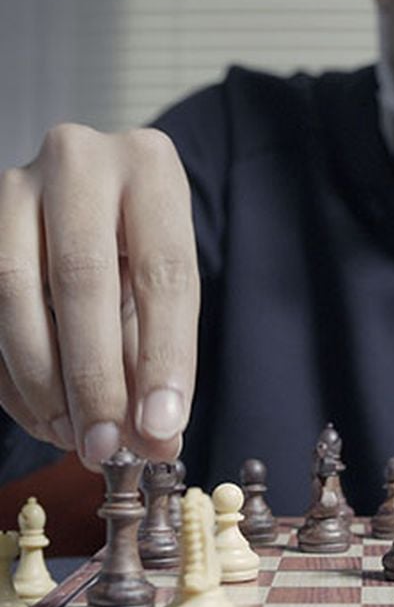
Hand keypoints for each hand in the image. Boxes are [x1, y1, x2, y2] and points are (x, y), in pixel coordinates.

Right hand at [0, 124, 198, 467]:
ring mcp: (17, 182)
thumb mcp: (162, 281)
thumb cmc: (139, 241)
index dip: (165, 357)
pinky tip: (43, 413)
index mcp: (150, 167)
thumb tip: (156, 440)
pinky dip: (12, 373)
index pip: (165, 272)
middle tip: (105, 446)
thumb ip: (158, 351)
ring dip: (44, 381)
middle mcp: (80, 160)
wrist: (94, 191)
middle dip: (93, 377)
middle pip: (82, 279)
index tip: (161, 429)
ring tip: (75, 436)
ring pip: (15, 290)